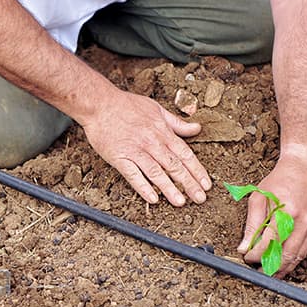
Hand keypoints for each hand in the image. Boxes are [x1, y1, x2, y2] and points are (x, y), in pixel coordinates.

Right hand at [81, 91, 210, 206]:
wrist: (100, 104)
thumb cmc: (127, 105)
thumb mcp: (157, 109)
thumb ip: (177, 123)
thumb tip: (197, 128)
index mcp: (162, 131)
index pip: (185, 153)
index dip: (197, 170)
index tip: (206, 184)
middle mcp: (152, 142)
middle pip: (174, 165)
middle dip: (189, 183)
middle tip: (200, 198)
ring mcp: (135, 150)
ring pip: (156, 172)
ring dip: (169, 188)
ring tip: (180, 202)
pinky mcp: (120, 157)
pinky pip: (133, 175)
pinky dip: (143, 187)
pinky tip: (153, 199)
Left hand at [236, 150, 306, 277]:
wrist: (304, 167)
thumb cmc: (279, 180)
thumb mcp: (259, 197)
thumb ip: (252, 224)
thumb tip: (244, 247)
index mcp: (287, 212)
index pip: (269, 243)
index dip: (256, 255)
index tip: (247, 257)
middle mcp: (303, 221)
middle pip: (286, 255)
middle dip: (269, 267)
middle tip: (256, 270)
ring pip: (297, 257)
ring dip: (282, 267)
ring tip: (267, 271)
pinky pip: (305, 250)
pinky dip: (293, 259)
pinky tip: (282, 261)